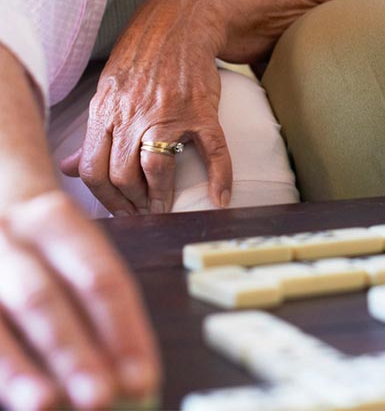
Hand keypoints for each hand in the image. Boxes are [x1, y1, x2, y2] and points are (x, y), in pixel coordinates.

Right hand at [0, 190, 158, 410]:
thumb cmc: (41, 250)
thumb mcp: (72, 253)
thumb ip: (100, 306)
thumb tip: (130, 377)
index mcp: (55, 219)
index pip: (99, 277)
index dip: (123, 330)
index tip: (142, 378)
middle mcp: (9, 236)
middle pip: (44, 298)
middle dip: (73, 353)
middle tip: (99, 397)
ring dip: (23, 369)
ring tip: (47, 404)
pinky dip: (1, 370)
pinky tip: (19, 399)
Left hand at [60, 0, 231, 215]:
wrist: (181, 21)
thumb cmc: (144, 54)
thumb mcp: (108, 89)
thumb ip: (92, 131)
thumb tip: (70, 167)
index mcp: (106, 110)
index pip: (93, 169)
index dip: (104, 198)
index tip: (118, 208)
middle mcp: (133, 113)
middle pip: (121, 174)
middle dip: (131, 202)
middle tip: (142, 211)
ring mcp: (168, 112)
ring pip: (155, 167)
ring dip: (159, 196)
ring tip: (165, 206)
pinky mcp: (200, 109)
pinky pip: (212, 149)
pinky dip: (219, 177)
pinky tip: (221, 197)